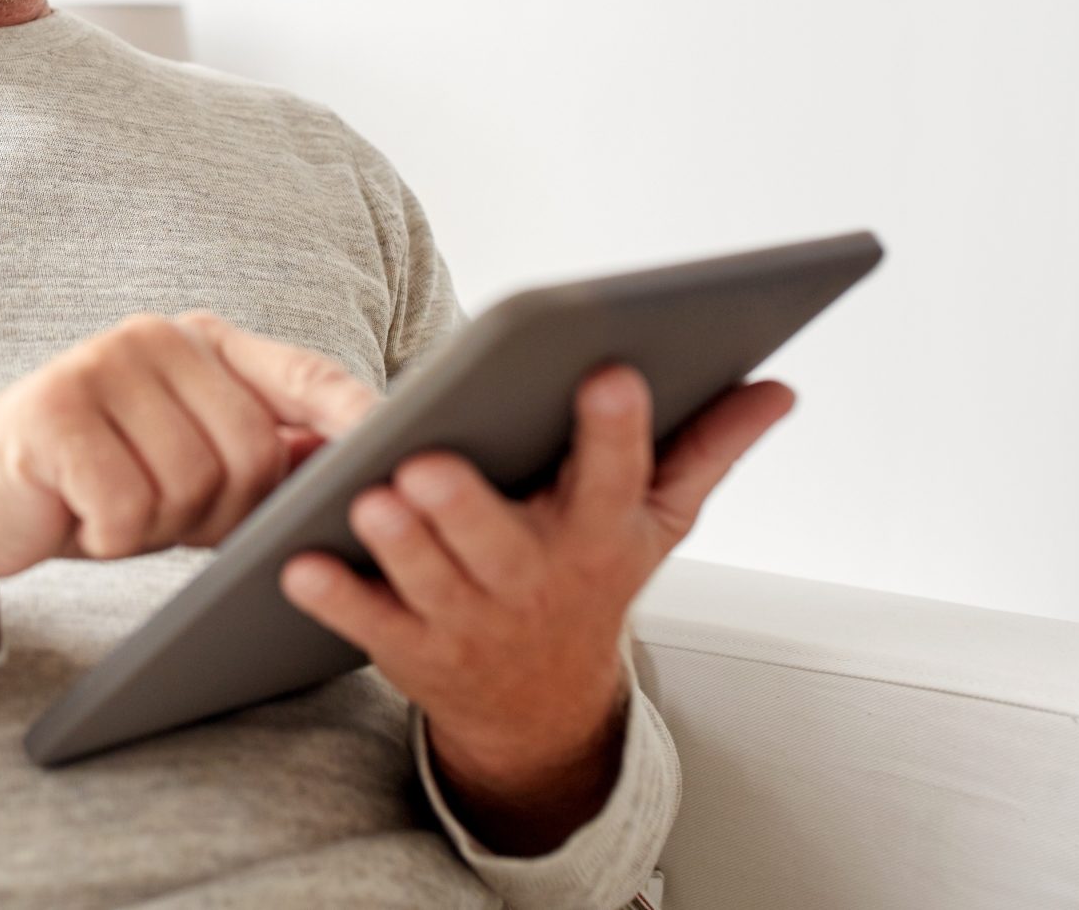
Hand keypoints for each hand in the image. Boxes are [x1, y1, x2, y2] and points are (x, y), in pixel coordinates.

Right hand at [0, 311, 378, 590]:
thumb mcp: (187, 465)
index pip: (303, 372)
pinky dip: (111, 536)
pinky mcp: (52, 412)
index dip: (355, 414)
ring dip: (160, 527)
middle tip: (165, 519)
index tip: (403, 447)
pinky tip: (80, 518)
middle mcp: (156, 336)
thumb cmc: (95, 484)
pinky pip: (129, 507)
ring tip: (116, 511)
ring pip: (193, 483)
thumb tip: (356, 455)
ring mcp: (102, 366)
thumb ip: (264, 452)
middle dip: (221, 513)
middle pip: (253, 451)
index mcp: (202, 342)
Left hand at [279, 364, 796, 798]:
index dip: (616, 429)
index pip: (617, 475)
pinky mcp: (411, 649)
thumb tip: (778, 384)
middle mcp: (536, 579)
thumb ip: (709, 447)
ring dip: (401, 544)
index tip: (609, 372)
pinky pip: (367, 623)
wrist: (541, 707)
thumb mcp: (658, 522)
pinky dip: (335, 596)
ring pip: (430, 579)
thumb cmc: (592, 577)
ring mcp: (471, 620)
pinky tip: (299, 563)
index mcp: (600, 534)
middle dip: (468, 507)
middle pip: (503, 542)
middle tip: (432, 462)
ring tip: (370, 497)